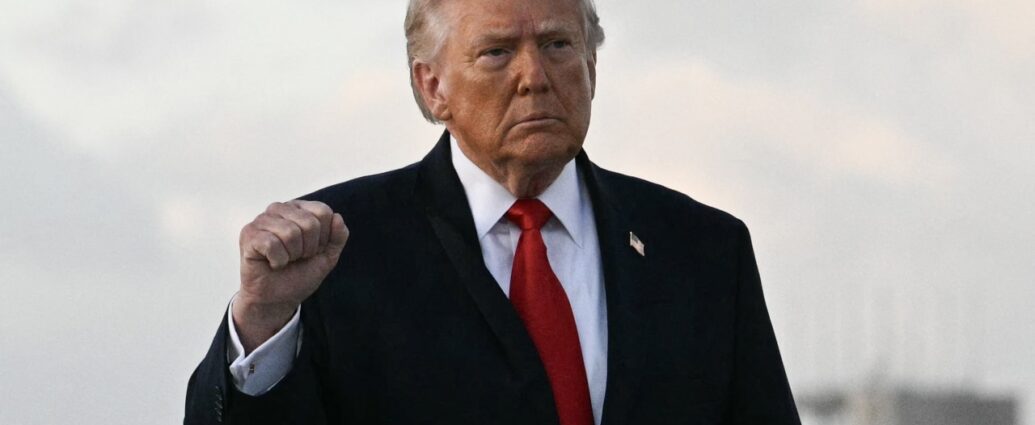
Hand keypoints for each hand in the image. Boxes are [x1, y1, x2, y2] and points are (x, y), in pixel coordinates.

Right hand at [233, 200, 348, 351]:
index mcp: (299, 209)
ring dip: (292, 255)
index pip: (323, 212)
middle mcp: (279, 209)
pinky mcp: (248, 234)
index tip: (313, 250)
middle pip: (309, 223)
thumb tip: (337, 217)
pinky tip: (272, 263)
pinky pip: (272, 244)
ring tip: (284, 260)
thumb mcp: (327, 256)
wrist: (278, 299)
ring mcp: (261, 220)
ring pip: (290, 233)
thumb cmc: (300, 274)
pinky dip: (278, 260)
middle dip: (308, 249)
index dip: (323, 238)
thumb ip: (338, 236)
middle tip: (296, 258)